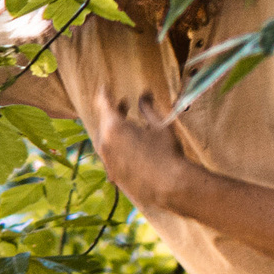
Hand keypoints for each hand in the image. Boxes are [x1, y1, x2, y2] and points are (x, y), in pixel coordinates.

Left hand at [90, 90, 196, 209]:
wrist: (170, 187)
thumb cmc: (168, 153)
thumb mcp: (161, 125)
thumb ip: (148, 108)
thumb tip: (145, 94)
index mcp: (114, 127)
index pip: (103, 102)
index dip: (104, 92)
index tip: (105, 86)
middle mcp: (105, 144)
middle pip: (104, 122)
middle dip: (113, 112)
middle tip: (124, 104)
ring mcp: (107, 161)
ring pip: (105, 140)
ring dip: (115, 131)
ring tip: (130, 128)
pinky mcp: (113, 175)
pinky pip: (111, 156)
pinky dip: (117, 148)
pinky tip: (132, 149)